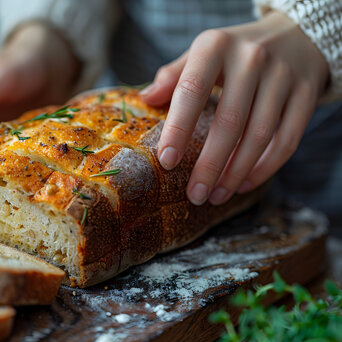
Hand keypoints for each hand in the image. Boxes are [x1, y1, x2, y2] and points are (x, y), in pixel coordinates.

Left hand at [141, 11, 328, 205]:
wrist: (294, 35)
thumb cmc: (236, 52)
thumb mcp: (203, 52)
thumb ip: (174, 75)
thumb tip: (144, 99)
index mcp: (217, 46)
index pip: (192, 90)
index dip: (178, 128)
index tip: (167, 161)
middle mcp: (252, 58)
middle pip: (229, 122)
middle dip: (209, 165)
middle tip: (195, 194)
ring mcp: (284, 76)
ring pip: (259, 135)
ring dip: (236, 172)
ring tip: (216, 195)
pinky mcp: (307, 94)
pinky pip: (287, 139)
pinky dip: (265, 168)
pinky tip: (243, 184)